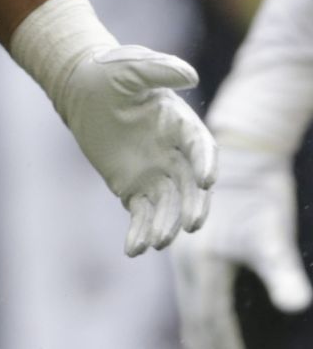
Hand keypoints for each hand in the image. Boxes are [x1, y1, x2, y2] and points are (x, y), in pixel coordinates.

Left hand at [51, 43, 217, 255]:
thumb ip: (159, 69)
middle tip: (192, 224)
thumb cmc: (108, 73)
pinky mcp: (133, 186)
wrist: (81, 90)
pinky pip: (140, 213)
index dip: (206, 163)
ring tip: (158, 242)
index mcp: (180, 125)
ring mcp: (155, 173)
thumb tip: (189, 75)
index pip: (201, 147)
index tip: (207, 179)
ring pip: (167, 205)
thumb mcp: (130, 66)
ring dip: (166, 225)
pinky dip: (139, 232)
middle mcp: (174, 154)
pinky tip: (134, 250)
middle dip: (193, 206)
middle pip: (190, 186)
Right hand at [173, 141, 311, 348]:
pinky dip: (197, 310)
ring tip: (206, 347)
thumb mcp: (273, 236)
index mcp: (201, 263)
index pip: (209, 317)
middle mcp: (186, 261)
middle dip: (206, 341)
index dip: (221, 344)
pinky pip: (191, 288)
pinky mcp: (191, 247)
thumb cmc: (259, 196)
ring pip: (190, 301)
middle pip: (194, 314)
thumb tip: (296, 307)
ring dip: (200, 329)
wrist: (241, 154)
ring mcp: (185, 253)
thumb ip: (282, 273)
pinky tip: (201, 318)